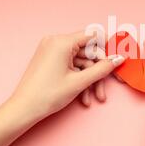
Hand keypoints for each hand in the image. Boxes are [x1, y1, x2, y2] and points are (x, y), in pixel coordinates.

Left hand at [9, 31, 124, 124]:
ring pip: (81, 62)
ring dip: (90, 79)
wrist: (24, 109)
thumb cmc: (47, 94)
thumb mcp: (80, 82)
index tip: (120, 54)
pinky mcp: (50, 60)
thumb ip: (102, 68)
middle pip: (88, 52)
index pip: (92, 35)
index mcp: (62, 42)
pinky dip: (79, 79)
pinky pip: (71, 66)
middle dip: (99, 71)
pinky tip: (83, 97)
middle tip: (110, 86)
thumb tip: (119, 58)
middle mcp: (56, 42)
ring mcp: (52, 51)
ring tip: (95, 97)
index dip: (108, 46)